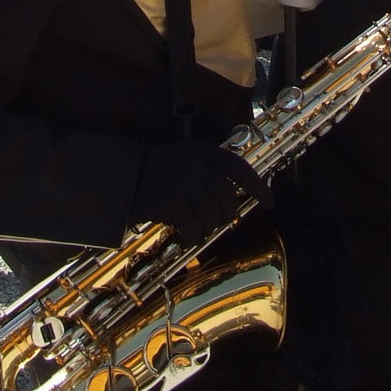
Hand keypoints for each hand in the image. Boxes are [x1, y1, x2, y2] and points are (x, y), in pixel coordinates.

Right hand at [131, 140, 272, 247]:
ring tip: (193, 226)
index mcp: (202, 152)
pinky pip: (194, 229)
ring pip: (213, 216)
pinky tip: (184, 237)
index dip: (257, 186)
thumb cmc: (156, 173)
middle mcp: (195, 165)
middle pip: (227, 199)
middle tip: (213, 222)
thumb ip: (209, 173)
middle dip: (225, 215)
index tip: (270, 203)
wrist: (120, 178)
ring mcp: (182, 183)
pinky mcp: (169, 203)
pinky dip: (192, 238)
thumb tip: (233, 203)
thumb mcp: (185, 161)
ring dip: (206, 227)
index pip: (239, 169)